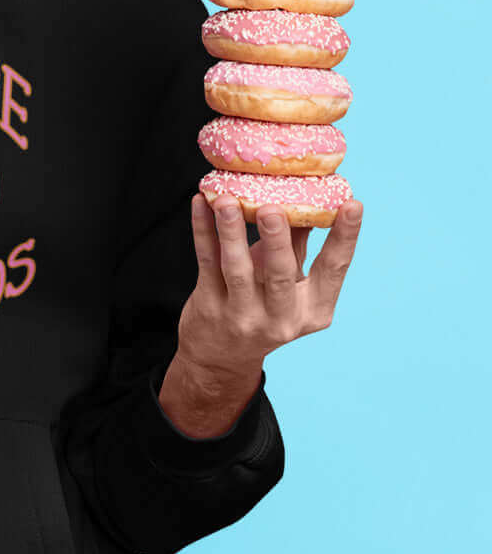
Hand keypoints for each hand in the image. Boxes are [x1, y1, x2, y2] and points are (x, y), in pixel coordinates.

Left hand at [177, 193, 364, 379]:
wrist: (221, 357)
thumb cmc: (263, 306)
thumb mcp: (289, 285)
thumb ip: (297, 246)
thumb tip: (309, 196)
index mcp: (313, 311)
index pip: (334, 270)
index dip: (345, 237)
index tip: (353, 204)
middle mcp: (281, 318)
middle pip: (281, 274)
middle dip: (276, 239)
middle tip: (272, 208)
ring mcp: (243, 316)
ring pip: (237, 269)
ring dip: (231, 232)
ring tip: (226, 201)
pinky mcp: (210, 308)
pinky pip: (206, 262)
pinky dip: (202, 231)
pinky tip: (200, 204)